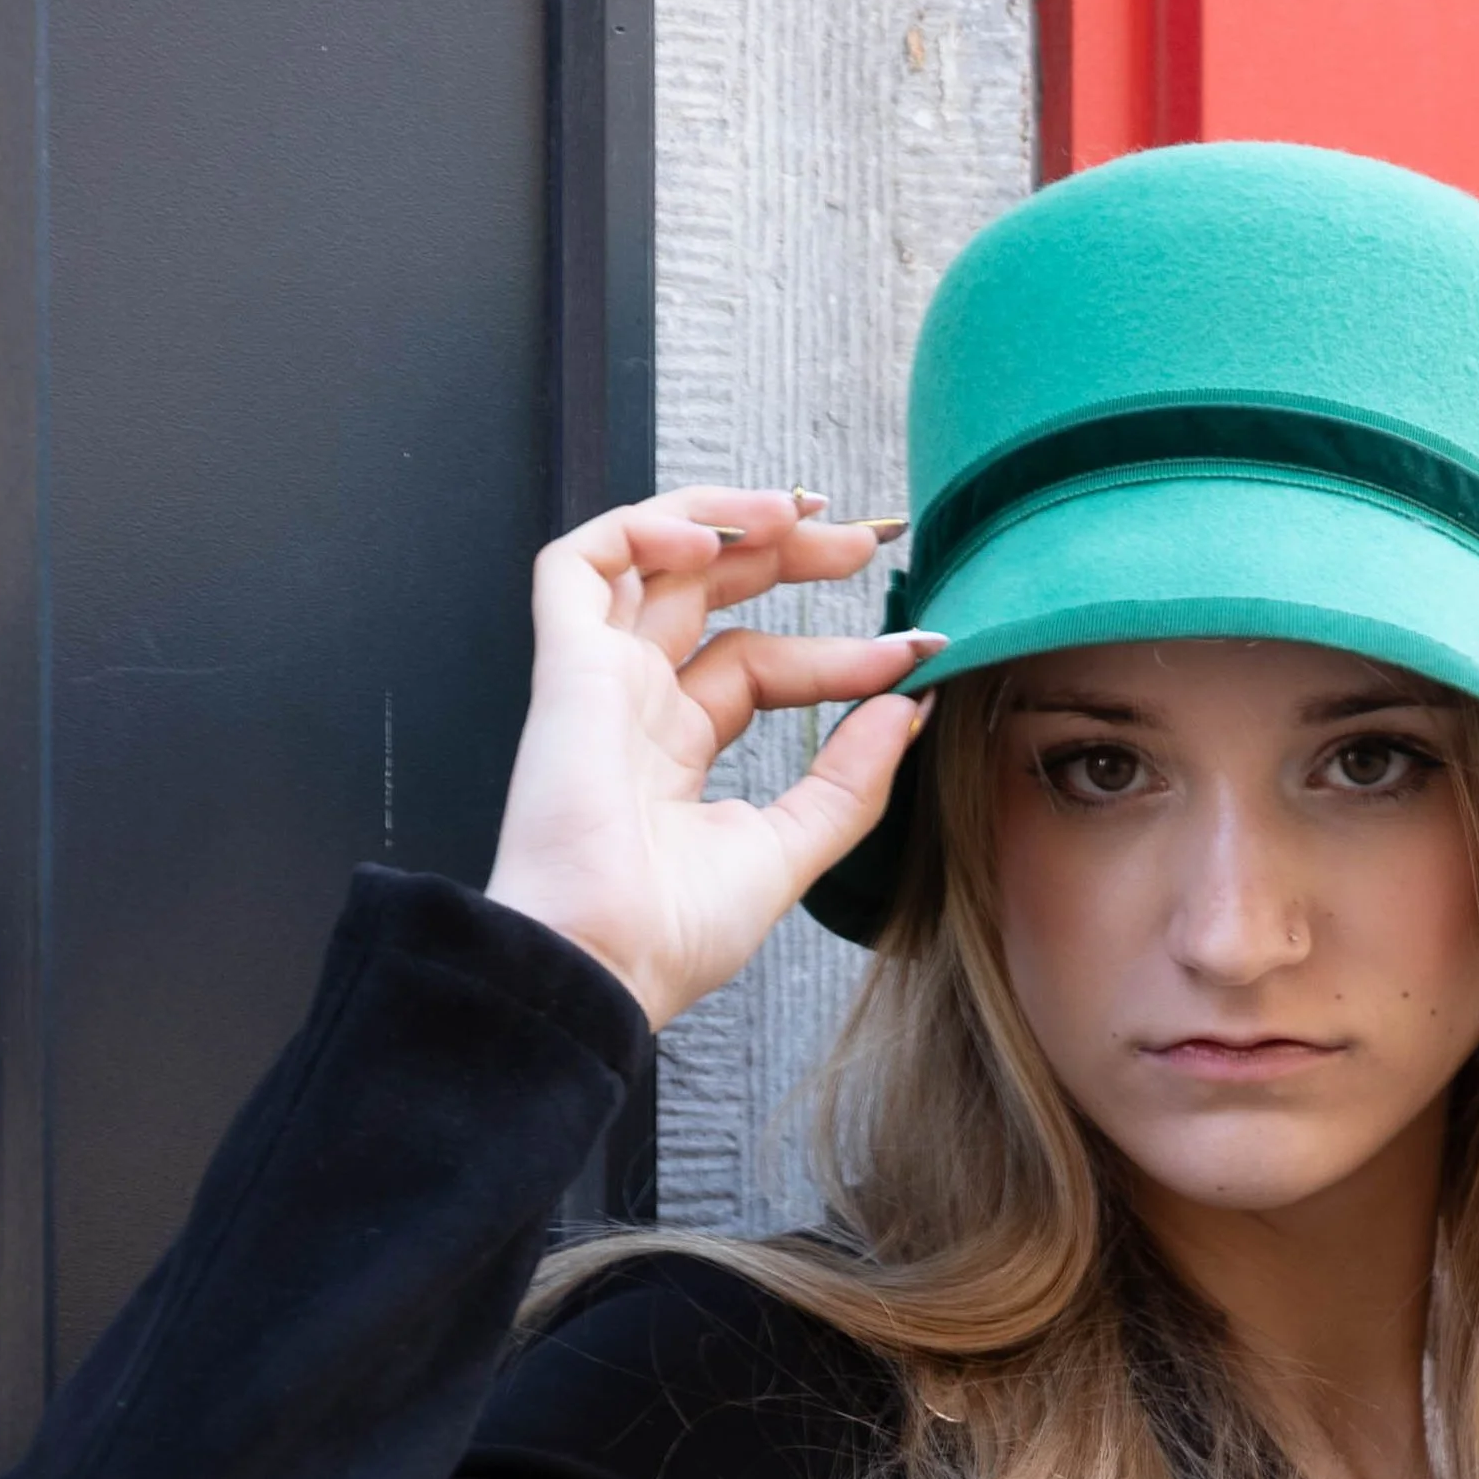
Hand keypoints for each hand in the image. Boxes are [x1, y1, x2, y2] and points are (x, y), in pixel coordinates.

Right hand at [486, 486, 942, 1031]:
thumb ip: (850, 780)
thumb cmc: (674, 935)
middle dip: (786, 554)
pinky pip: (583, 564)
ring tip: (802, 513)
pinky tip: (714, 541)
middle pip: (709, 595)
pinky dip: (643, 530)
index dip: (837, 654)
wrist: (604, 964)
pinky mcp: (565, 667)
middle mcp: (635, 705)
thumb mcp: (791, 850)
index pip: (762, 666)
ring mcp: (598, 681)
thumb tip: (909, 704)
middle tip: (864, 539)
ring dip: (725, 521)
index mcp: (676, 750)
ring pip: (650, 558)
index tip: (913, 651)